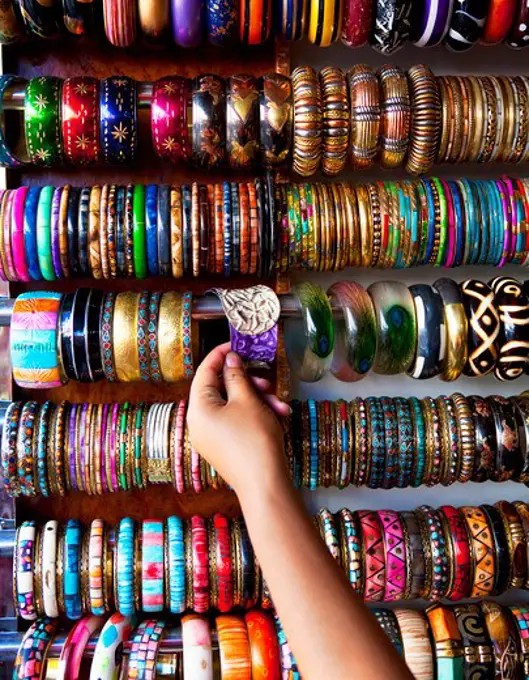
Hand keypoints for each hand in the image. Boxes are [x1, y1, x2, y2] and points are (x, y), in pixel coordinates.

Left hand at [187, 343, 291, 497]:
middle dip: (248, 383)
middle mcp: (200, 423)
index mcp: (197, 409)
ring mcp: (212, 437)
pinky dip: (256, 415)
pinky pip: (238, 421)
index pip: (204, 372)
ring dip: (258, 400)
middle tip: (266, 381)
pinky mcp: (226, 447)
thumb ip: (236, 376)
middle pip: (221, 389)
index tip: (237, 344)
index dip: (221, 355)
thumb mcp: (247, 401)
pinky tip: (278, 417)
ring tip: (279, 405)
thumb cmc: (254, 440)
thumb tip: (230, 359)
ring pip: (234, 405)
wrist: (265, 485)